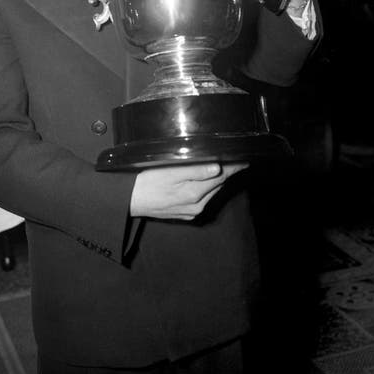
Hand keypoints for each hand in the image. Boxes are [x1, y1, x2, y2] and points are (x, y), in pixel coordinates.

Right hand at [129, 162, 247, 220]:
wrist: (129, 201)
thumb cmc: (146, 181)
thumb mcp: (169, 171)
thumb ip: (194, 170)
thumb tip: (217, 167)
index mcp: (195, 193)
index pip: (221, 177)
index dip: (234, 167)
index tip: (245, 160)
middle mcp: (197, 205)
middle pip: (217, 185)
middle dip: (227, 172)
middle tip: (235, 160)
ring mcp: (191, 211)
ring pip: (211, 192)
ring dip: (217, 180)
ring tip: (223, 168)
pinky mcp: (185, 213)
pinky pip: (202, 199)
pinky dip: (206, 189)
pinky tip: (203, 181)